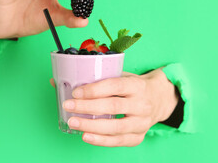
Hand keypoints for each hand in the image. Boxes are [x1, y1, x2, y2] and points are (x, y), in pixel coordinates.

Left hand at [50, 68, 177, 146]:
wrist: (160, 99)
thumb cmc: (133, 86)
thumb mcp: (120, 76)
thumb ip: (94, 78)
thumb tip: (57, 81)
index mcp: (137, 85)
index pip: (115, 86)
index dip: (94, 89)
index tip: (76, 92)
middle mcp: (142, 104)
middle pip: (113, 106)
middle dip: (88, 107)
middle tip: (68, 106)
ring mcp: (142, 122)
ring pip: (116, 127)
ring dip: (91, 126)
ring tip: (72, 122)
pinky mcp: (139, 136)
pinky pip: (119, 141)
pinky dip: (101, 140)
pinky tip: (86, 136)